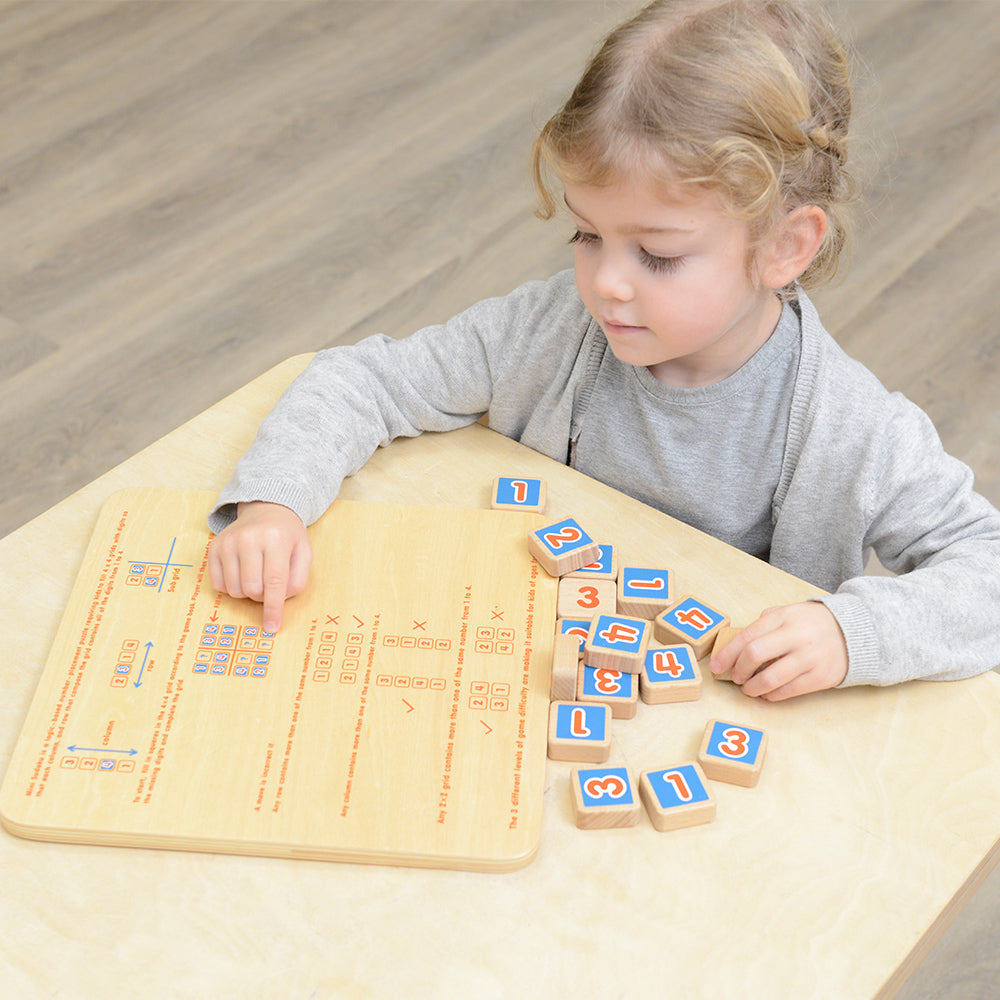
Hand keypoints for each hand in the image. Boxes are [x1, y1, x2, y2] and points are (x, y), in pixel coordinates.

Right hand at [208, 501, 311, 632]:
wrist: (266, 510)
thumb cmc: (287, 536)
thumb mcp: (303, 553)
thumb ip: (298, 580)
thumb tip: (279, 602)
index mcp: (276, 539)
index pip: (274, 582)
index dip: (273, 608)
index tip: (272, 627)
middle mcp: (249, 538)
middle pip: (252, 589)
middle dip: (263, 596)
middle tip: (269, 583)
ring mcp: (228, 542)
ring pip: (234, 590)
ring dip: (247, 592)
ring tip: (256, 574)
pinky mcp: (214, 547)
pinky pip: (218, 585)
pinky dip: (231, 587)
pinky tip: (241, 572)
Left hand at [709, 602, 847, 700]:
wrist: (854, 632)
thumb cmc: (812, 623)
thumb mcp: (788, 612)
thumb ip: (764, 623)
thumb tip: (737, 643)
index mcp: (783, 617)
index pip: (747, 636)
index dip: (727, 653)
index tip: (716, 665)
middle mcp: (795, 636)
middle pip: (755, 654)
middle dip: (738, 669)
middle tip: (734, 677)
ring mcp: (809, 657)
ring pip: (771, 678)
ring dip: (752, 687)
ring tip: (748, 689)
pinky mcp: (821, 677)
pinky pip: (789, 691)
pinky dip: (772, 695)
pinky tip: (766, 694)